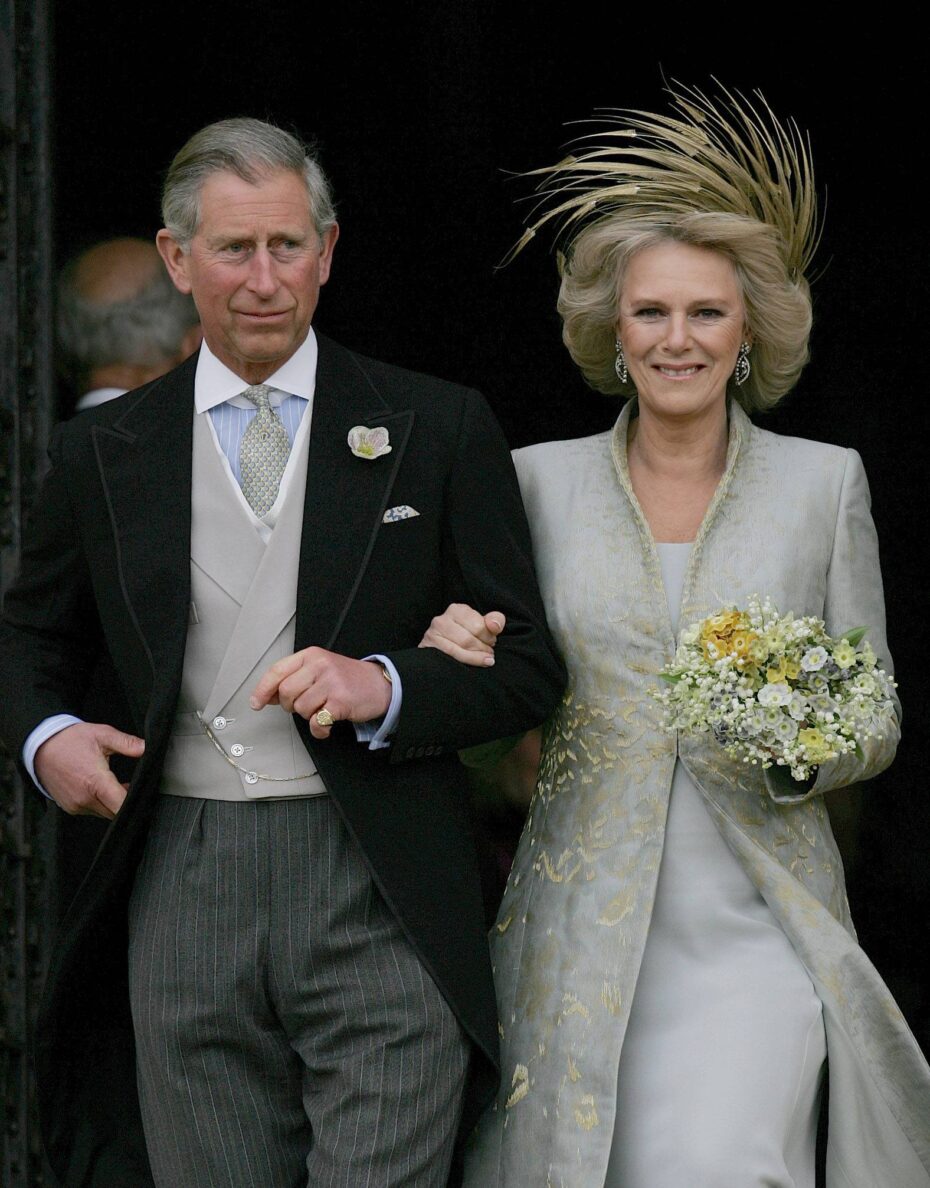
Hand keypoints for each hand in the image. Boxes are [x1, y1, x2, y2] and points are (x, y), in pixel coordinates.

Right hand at [35, 722, 144, 818]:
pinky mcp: (70, 808)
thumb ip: (127, 743)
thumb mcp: (102, 734)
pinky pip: (92, 811)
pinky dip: (99, 803)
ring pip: (104, 813)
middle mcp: (84, 798)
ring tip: (114, 784)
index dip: (135, 802)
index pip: (121, 805)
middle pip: (115, 812)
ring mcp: (76, 805)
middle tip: (130, 785)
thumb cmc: (70, 740)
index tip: (143, 793)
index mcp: (95, 781)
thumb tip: (147, 748)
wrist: (41, 746)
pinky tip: (100, 788)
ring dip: (112, 803)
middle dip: (125, 801)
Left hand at [250, 648, 391, 738]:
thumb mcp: (320, 670)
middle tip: (305, 705)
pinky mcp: (341, 701)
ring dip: (308, 716)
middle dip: (291, 705)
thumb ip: (295, 678)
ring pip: (301, 708)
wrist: (380, 684)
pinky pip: (317, 721)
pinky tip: (326, 725)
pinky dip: (318, 729)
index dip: (263, 689)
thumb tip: (268, 696)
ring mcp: (331, 682)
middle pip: (286, 692)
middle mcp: (320, 665)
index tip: (256, 703)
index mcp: (311, 655)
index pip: (277, 671)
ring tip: (322, 710)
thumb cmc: (347, 679)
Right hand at [418, 603, 504, 665]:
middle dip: (482, 649)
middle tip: (489, 653)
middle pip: (468, 639)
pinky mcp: (428, 648)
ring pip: (458, 650)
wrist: (443, 648)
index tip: (491, 641)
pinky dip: (464, 662)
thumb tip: (494, 625)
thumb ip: (495, 620)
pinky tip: (472, 665)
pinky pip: (449, 658)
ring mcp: (432, 634)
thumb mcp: (483, 624)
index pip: (479, 625)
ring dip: (475, 658)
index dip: (489, 637)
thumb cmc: (468, 635)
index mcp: (456, 610)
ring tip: (485, 660)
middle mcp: (441, 620)